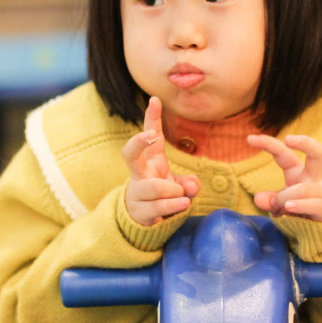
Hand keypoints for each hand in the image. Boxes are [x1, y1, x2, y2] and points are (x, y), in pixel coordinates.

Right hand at [123, 96, 199, 225]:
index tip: (155, 99)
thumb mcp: (183, 186)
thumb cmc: (166, 197)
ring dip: (173, 191)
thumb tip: (189, 186)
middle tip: (151, 135)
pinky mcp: (139, 210)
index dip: (152, 117)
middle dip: (138, 141)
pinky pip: (157, 206)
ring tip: (182, 197)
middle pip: (130, 153)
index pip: (150, 135)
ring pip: (153, 187)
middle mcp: (140, 173)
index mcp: (151, 160)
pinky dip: (173, 205)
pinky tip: (183, 203)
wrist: (147, 222)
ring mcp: (137, 191)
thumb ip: (191, 184)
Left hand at [247, 134, 321, 220]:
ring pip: (302, 189)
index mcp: (297, 172)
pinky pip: (313, 204)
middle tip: (288, 139)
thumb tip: (259, 199)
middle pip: (317, 153)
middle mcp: (312, 177)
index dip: (268, 145)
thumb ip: (269, 202)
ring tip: (282, 207)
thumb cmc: (297, 210)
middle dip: (304, 142)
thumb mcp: (279, 205)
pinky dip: (299, 206)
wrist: (321, 229)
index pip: (283, 154)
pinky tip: (289, 207)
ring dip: (286, 199)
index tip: (250, 139)